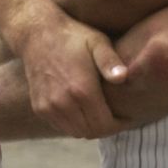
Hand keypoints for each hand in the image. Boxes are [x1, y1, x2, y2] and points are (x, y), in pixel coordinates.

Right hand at [11, 13, 128, 138]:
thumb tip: (123, 77)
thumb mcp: (97, 42)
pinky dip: (76, 124)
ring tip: (104, 114)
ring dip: (92, 128)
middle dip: (108, 128)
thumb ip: (110, 61)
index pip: (104, 125)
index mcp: (81, 90)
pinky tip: (86, 111)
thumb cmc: (74, 37)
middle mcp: (63, 103)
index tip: (130, 117)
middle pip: (91, 132)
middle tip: (120, 117)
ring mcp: (48, 107)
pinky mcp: (39, 108)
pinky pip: (62, 126)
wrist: (37, 35)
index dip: (120, 125)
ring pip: (76, 132)